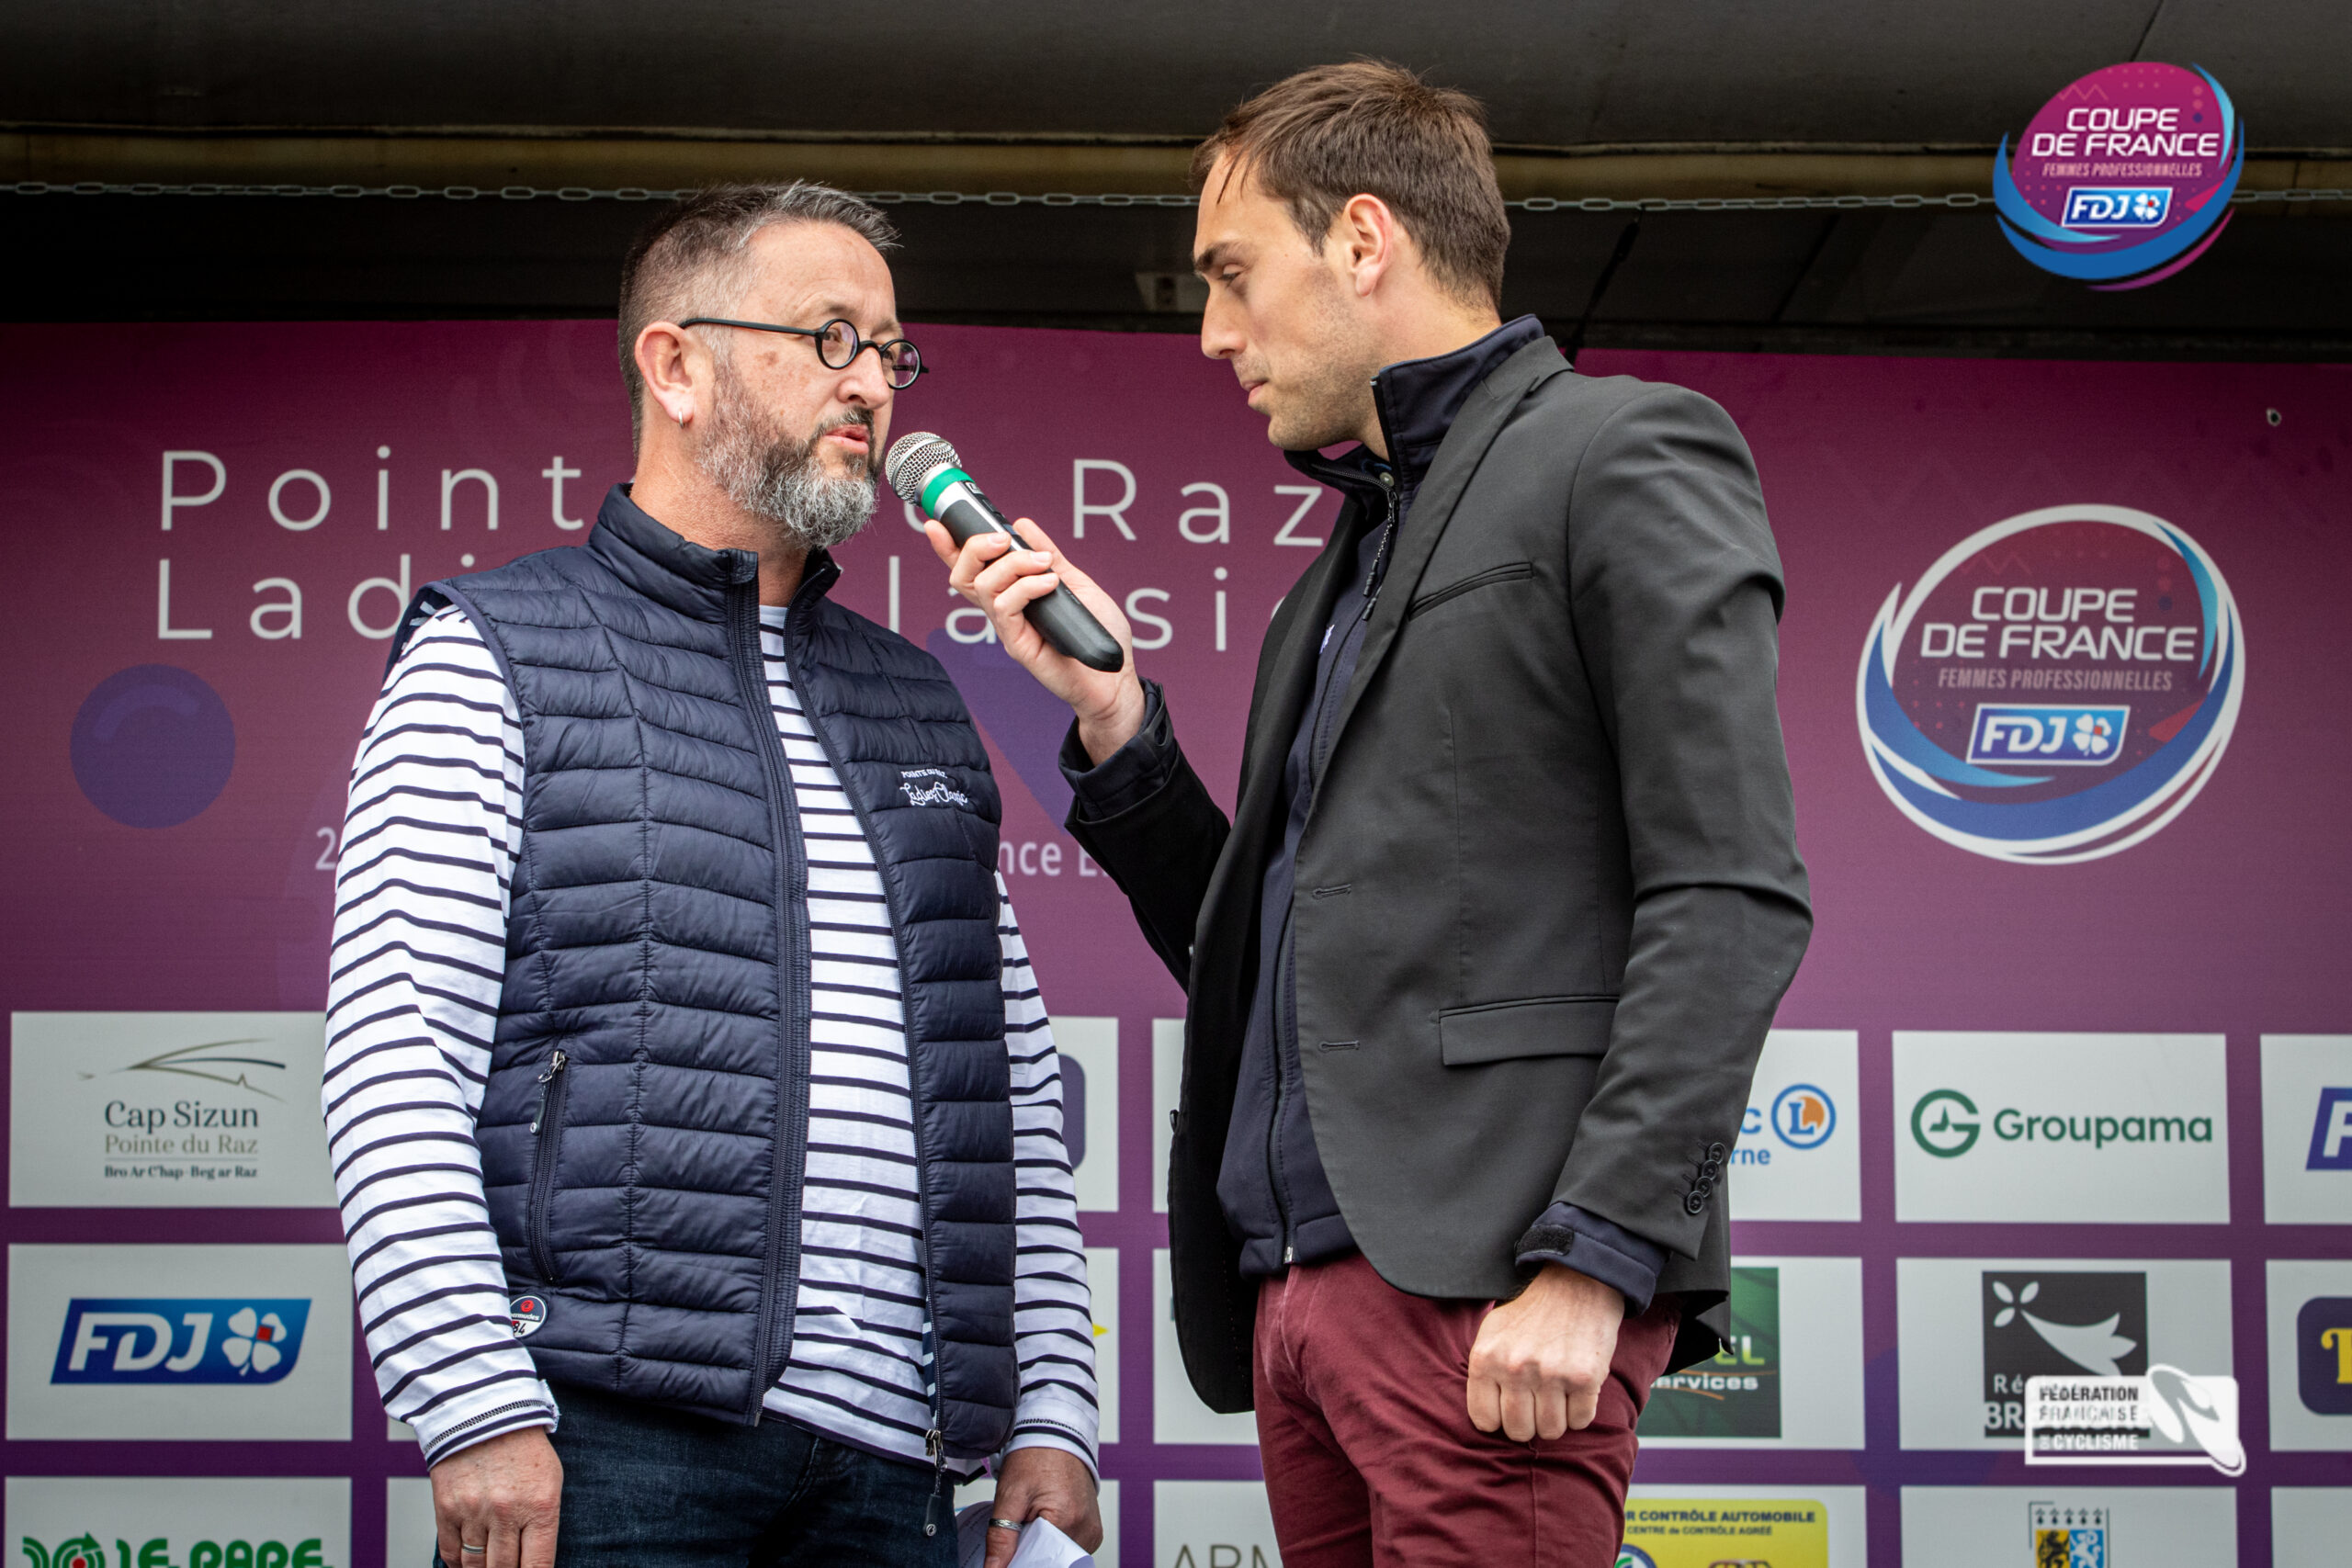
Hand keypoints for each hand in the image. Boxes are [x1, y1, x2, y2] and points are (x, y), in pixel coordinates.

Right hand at [429, 1425, 561, 1567]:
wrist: (484, 1412)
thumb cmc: (523, 1448)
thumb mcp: (550, 1481)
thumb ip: (543, 1523)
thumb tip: (533, 1561)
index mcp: (540, 1506)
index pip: (537, 1566)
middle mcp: (506, 1512)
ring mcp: (473, 1512)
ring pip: (475, 1567)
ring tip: (490, 1565)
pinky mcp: (446, 1509)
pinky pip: (451, 1553)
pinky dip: (458, 1564)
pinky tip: (467, 1563)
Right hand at [927, 516, 1145, 763]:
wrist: (1114, 677)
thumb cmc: (1097, 632)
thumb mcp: (1074, 582)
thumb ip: (1049, 556)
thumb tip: (1022, 525)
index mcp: (1013, 594)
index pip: (973, 569)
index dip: (949, 549)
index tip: (937, 525)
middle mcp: (1004, 610)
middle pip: (964, 576)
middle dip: (976, 547)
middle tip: (1004, 538)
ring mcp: (1009, 628)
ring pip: (985, 587)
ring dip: (1014, 564)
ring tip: (1044, 564)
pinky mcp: (1017, 645)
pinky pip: (1006, 607)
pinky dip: (1027, 587)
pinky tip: (1051, 584)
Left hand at [982, 1445, 1102, 1567]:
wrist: (1056, 1435)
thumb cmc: (1035, 1457)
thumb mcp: (1010, 1496)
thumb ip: (1000, 1537)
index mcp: (1067, 1520)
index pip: (1039, 1562)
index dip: (1018, 1561)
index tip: (1005, 1552)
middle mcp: (1086, 1530)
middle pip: (1051, 1562)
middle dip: (1030, 1555)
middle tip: (1016, 1534)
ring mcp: (1093, 1532)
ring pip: (1061, 1559)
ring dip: (1042, 1550)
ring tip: (1031, 1526)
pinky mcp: (1093, 1531)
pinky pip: (1070, 1550)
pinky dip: (1054, 1544)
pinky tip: (1043, 1527)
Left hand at [1466, 1263, 1623, 1441]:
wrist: (1576, 1284)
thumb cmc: (1532, 1314)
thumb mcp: (1492, 1332)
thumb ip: (1485, 1372)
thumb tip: (1487, 1419)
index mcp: (1486, 1358)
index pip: (1485, 1421)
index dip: (1500, 1418)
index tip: (1510, 1406)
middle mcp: (1515, 1368)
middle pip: (1519, 1431)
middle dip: (1530, 1422)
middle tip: (1538, 1401)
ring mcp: (1550, 1374)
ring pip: (1551, 1431)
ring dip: (1557, 1418)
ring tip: (1558, 1392)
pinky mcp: (1584, 1377)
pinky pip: (1580, 1421)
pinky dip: (1581, 1411)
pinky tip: (1577, 1388)